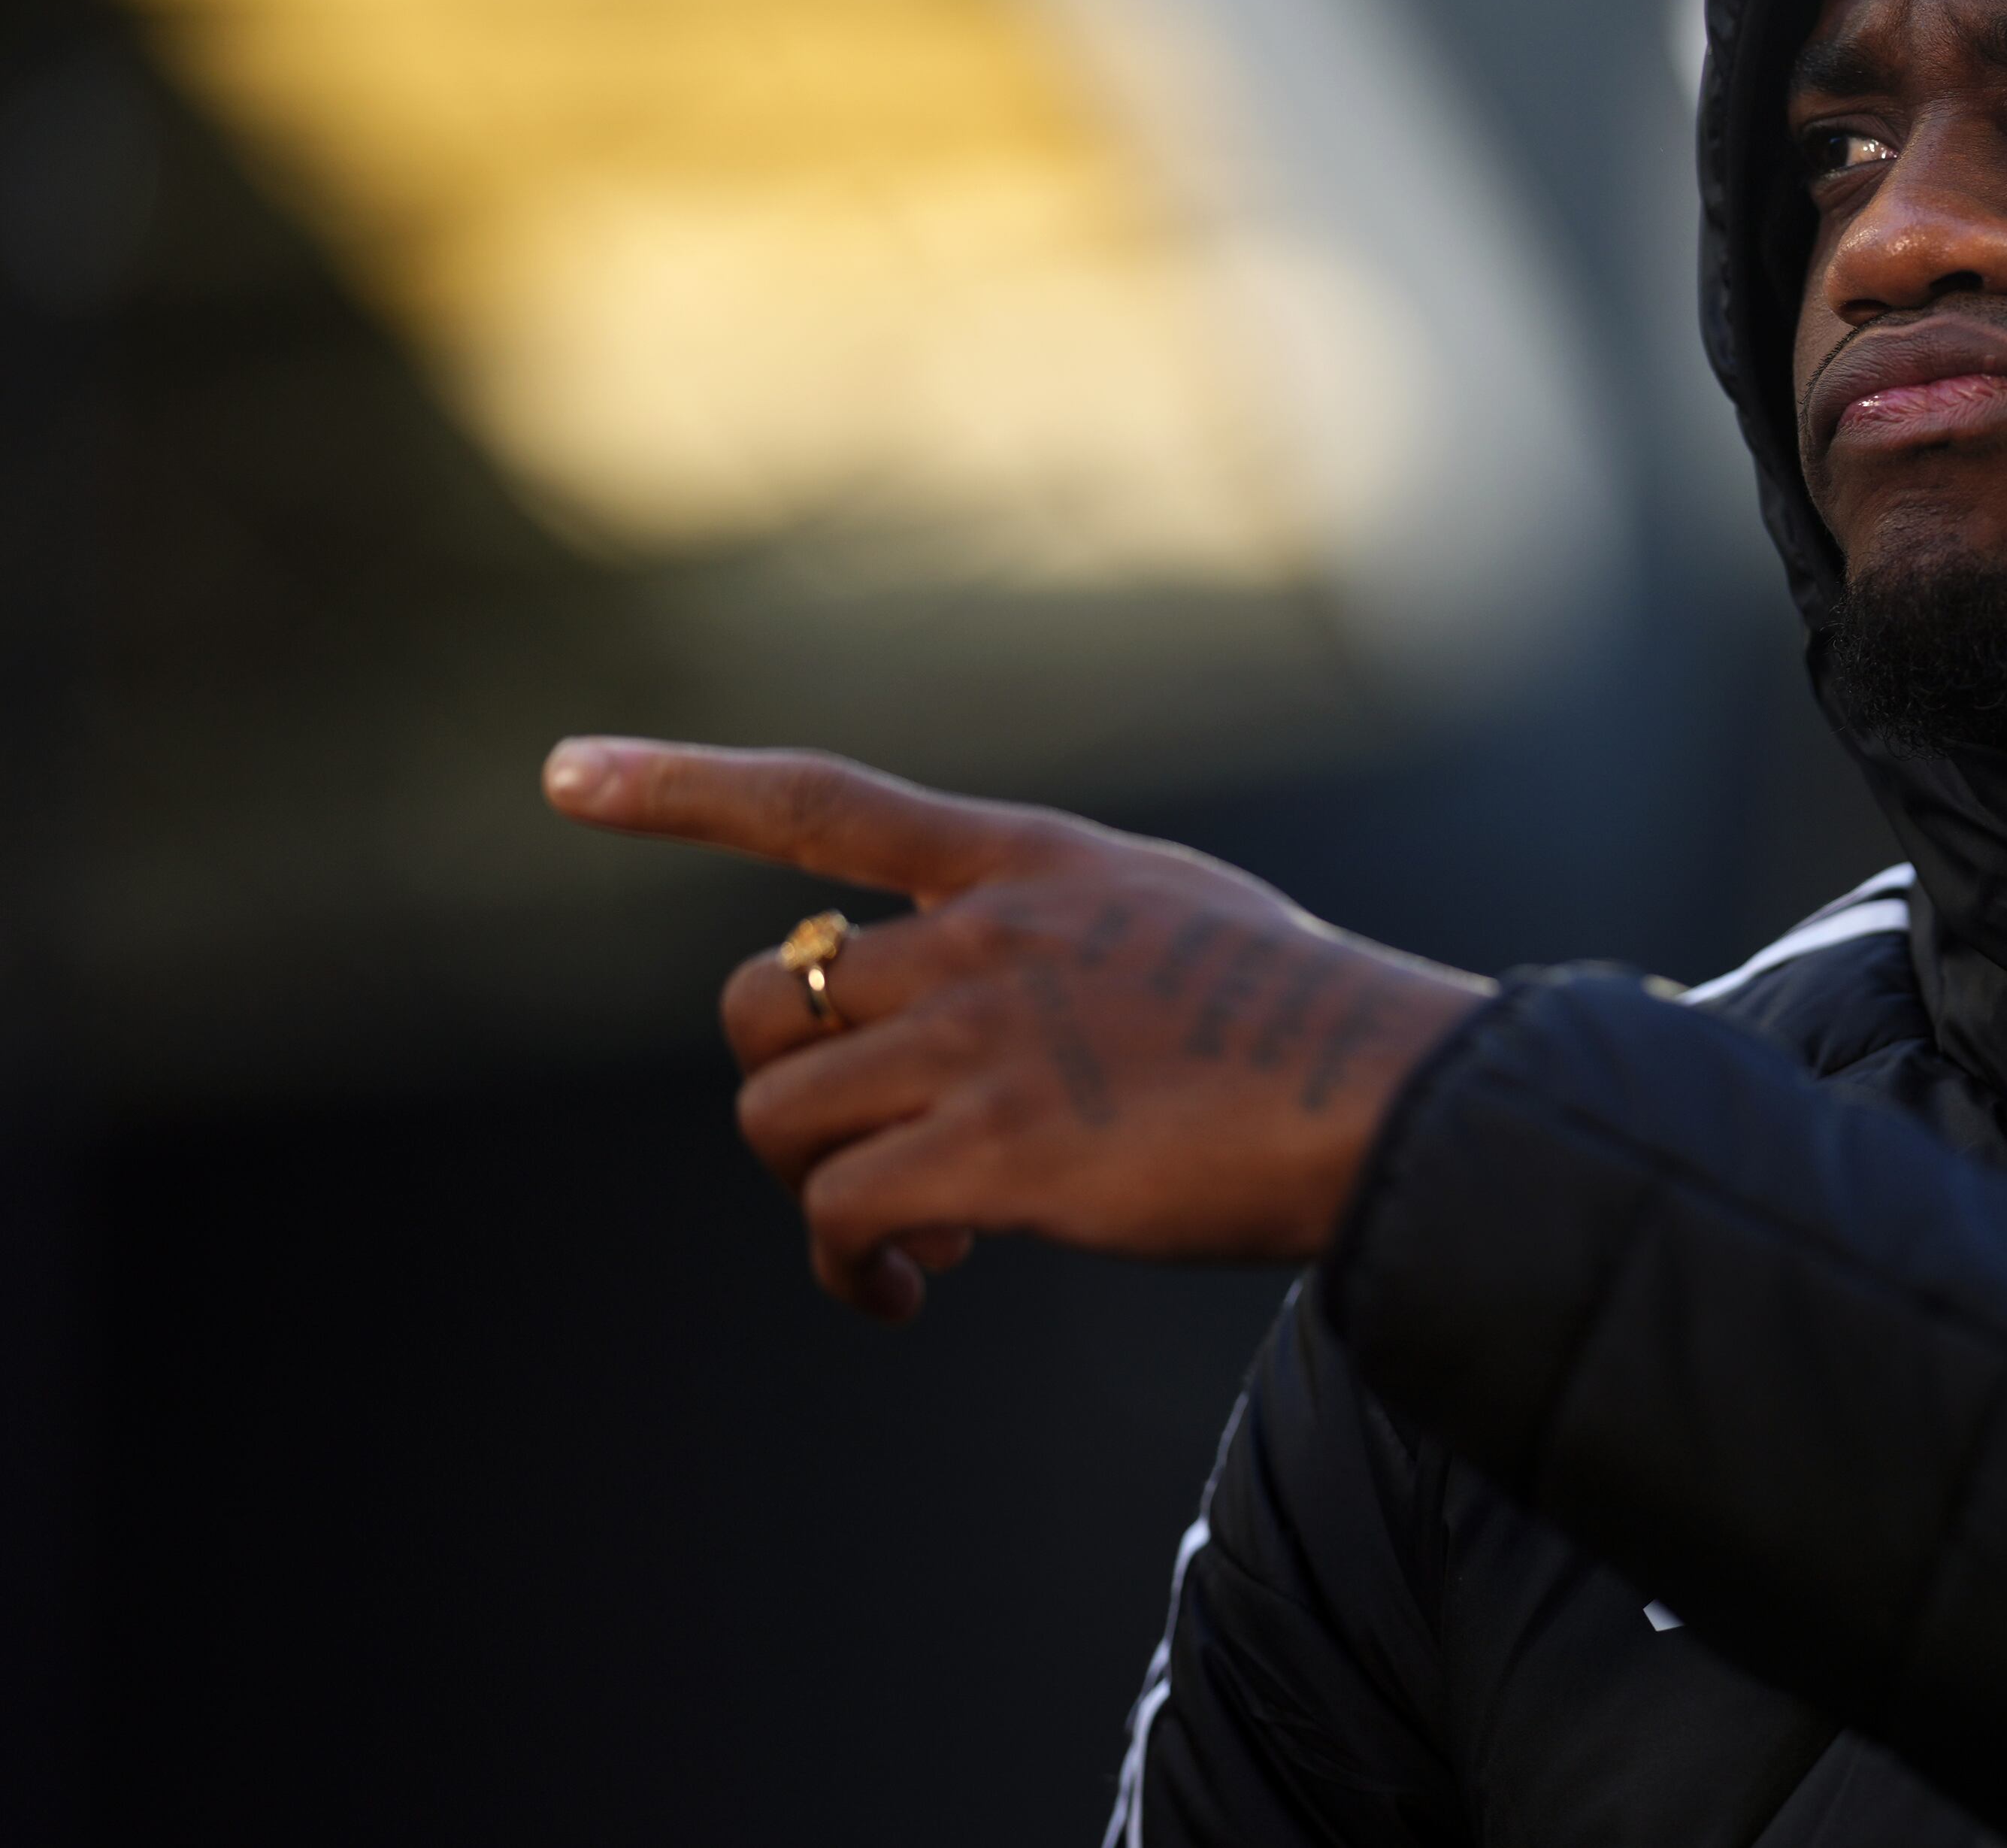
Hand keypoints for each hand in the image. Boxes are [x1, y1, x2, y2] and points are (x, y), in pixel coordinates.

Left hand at [540, 736, 1489, 1321]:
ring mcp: (980, 1043)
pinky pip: (842, 1217)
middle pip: (765, 996)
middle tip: (858, 1150)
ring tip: (905, 1243)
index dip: (679, 787)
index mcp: (1027, 861)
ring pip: (782, 1117)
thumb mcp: (1174, 919)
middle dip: (779, 1080)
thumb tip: (984, 1030)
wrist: (1386, 1094)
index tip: (561, 774)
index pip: (821, 803)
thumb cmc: (1309, 1023)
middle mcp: (980, 938)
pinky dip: (851, 1271)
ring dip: (818, 1191)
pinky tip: (907, 1292)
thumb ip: (1061, 939)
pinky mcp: (992, 1155)